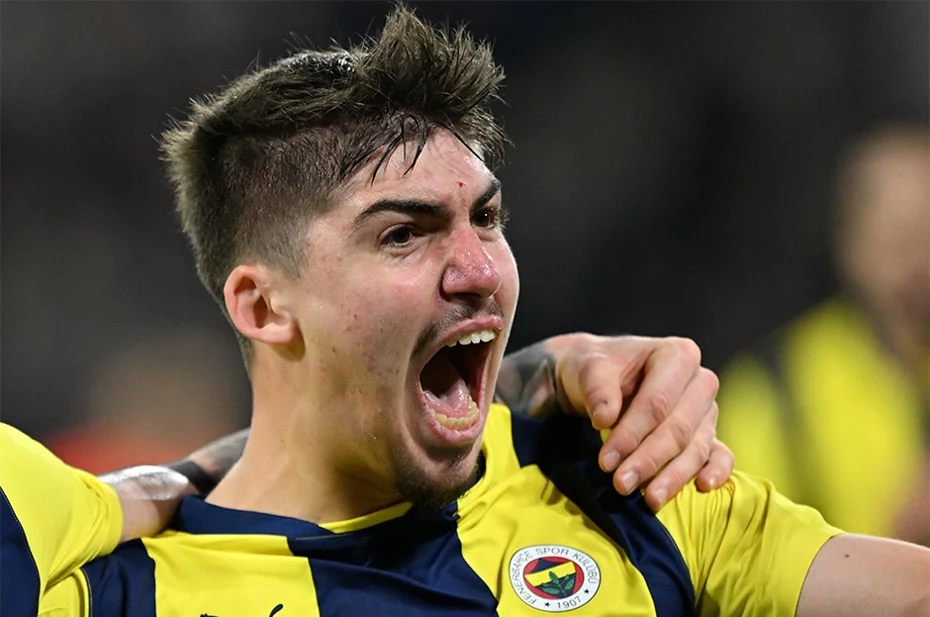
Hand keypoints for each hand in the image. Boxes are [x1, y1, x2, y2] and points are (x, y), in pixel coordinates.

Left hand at [549, 333, 733, 510]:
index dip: (632, 434)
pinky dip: (715, 471)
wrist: (600, 377)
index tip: (606, 461)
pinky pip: (719, 454)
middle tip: (621, 485)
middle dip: (649, 460)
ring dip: (673, 476)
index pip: (657, 402)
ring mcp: (707, 410)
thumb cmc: (598, 369)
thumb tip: (605, 418)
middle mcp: (700, 381)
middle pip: (679, 428)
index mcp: (677, 355)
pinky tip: (702, 487)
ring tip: (649, 500)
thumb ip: (597, 390)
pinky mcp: (708, 434)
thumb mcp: (589, 369)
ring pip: (697, 447)